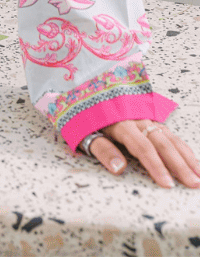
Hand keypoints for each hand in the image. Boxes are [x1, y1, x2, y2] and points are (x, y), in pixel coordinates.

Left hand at [85, 120, 199, 187]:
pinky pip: (169, 132)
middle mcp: (137, 118)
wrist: (83, 87)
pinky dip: (182, 147)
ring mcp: (145, 116)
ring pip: (169, 136)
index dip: (156, 165)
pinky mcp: (149, 116)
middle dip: (179, 164)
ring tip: (199, 176)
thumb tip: (120, 168)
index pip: (142, 147)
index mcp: (120, 122)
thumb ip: (102, 149)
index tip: (167, 184)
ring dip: (186, 156)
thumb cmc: (83, 114)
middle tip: (193, 183)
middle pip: (162, 142)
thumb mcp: (84, 132)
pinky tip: (192, 160)